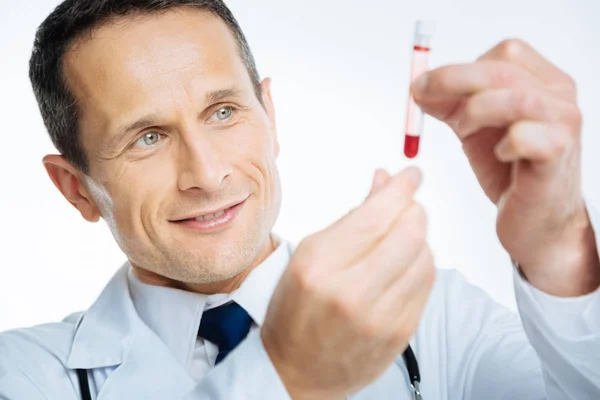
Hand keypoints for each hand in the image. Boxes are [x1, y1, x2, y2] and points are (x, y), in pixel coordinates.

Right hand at [261, 168, 434, 398]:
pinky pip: (426, 285)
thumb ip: (351, 218)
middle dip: (413, 210)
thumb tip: (385, 181)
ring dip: (418, 238)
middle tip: (405, 206)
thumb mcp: (308, 255)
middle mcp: (349, 291)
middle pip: (409, 232)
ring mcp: (378, 317)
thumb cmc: (294, 310)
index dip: (401, 188)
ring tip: (399, 239)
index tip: (412, 174)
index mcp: (318, 265)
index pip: (375, 215)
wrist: (296, 372)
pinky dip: (420, 265)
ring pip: (425, 257)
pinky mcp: (398, 334)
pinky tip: (403, 265)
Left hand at [412, 39, 599, 296]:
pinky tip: (500, 156)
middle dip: (453, 81)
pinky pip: (526, 137)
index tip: (429, 86)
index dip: (461, 67)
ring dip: (475, 112)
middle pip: (503, 69)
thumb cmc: (509, 172)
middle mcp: (559, 97)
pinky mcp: (556, 156)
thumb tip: (419, 88)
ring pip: (516, 99)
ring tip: (464, 132)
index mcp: (543, 82)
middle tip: (422, 96)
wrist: (536, 222)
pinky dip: (504, 143)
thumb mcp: (474, 130)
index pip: (505, 53)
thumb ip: (451, 105)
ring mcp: (563, 125)